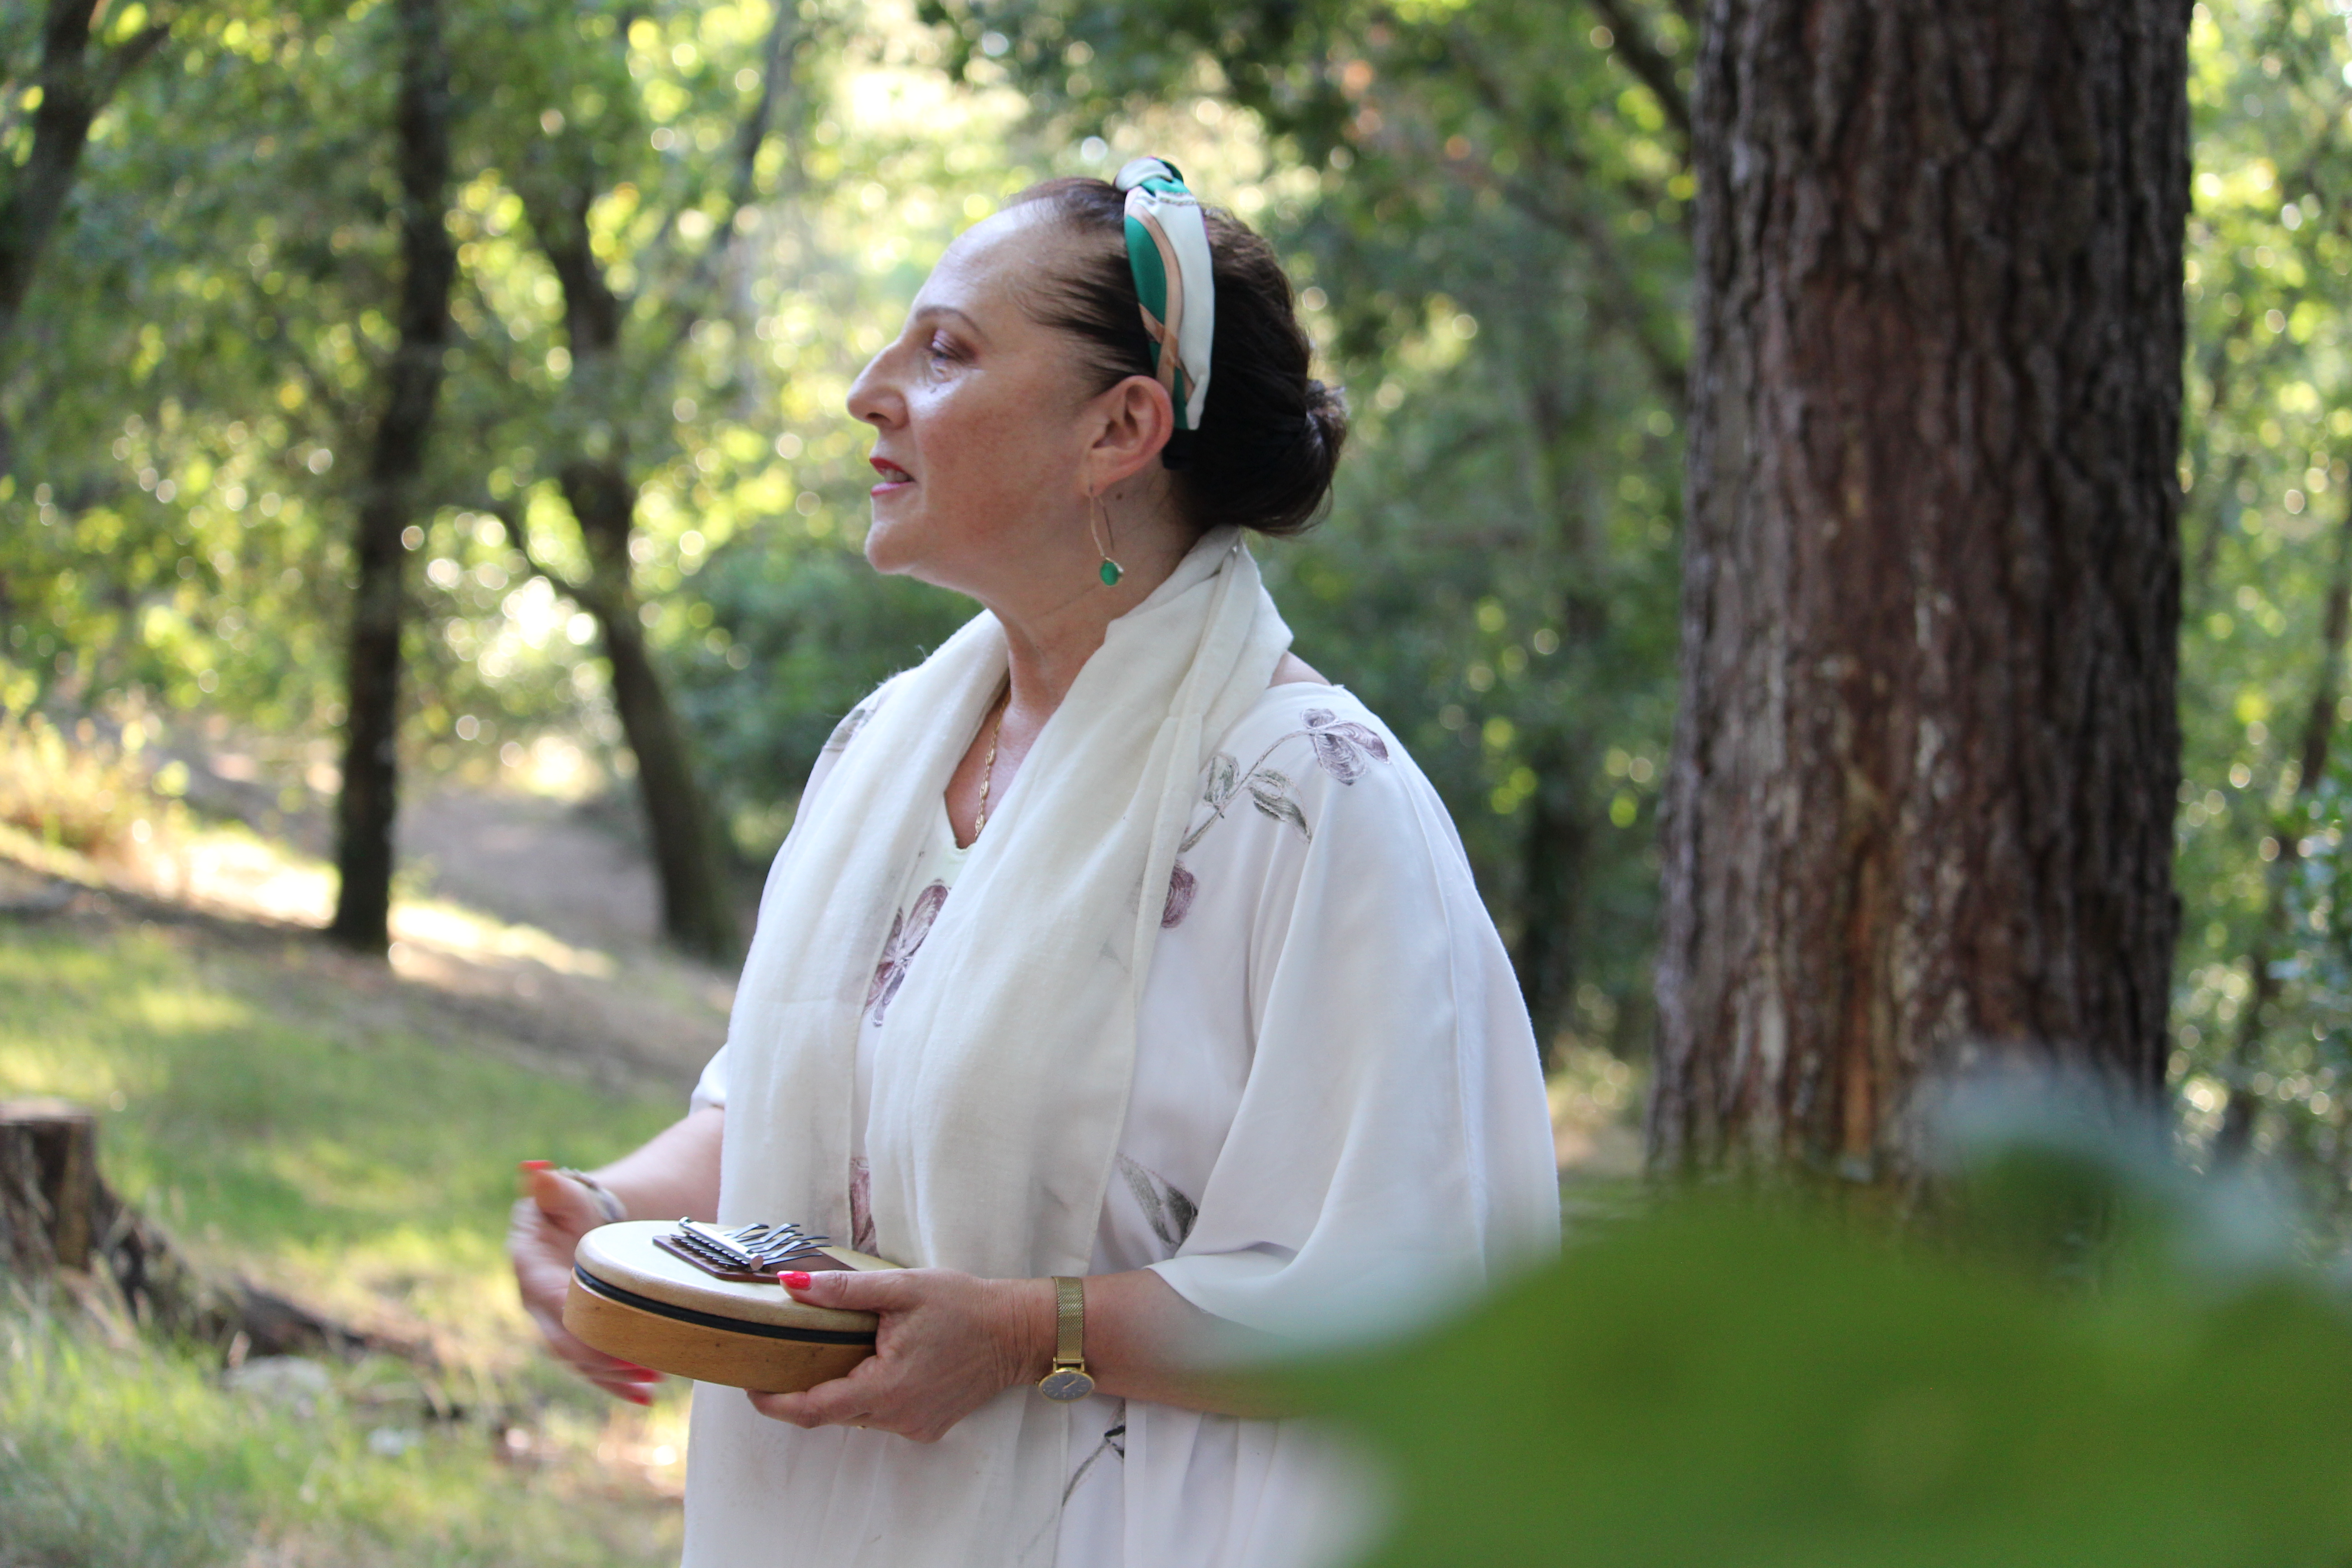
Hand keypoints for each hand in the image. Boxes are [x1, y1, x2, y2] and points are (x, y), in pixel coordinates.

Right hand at [507, 1161, 661, 1404]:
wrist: (594, 1224)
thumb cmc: (578, 1205)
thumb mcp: (567, 1193)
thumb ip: (553, 1188)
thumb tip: (536, 1171)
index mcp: (528, 1266)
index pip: (546, 1297)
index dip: (570, 1315)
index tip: (599, 1326)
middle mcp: (537, 1301)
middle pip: (562, 1338)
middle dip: (596, 1356)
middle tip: (635, 1365)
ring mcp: (557, 1325)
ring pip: (580, 1360)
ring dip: (613, 1376)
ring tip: (649, 1383)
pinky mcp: (580, 1341)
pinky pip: (595, 1368)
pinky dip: (619, 1384)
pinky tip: (645, 1395)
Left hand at [747, 1268, 1052, 1442]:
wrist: (1017, 1332)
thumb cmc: (964, 1306)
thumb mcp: (902, 1288)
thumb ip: (844, 1291)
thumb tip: (790, 1285)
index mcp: (885, 1387)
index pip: (813, 1410)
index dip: (774, 1404)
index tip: (749, 1387)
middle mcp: (896, 1417)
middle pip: (830, 1413)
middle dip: (802, 1391)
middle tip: (781, 1357)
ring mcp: (913, 1426)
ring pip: (855, 1416)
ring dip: (839, 1389)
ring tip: (833, 1350)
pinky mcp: (926, 1427)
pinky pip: (881, 1416)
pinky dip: (868, 1394)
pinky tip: (878, 1361)